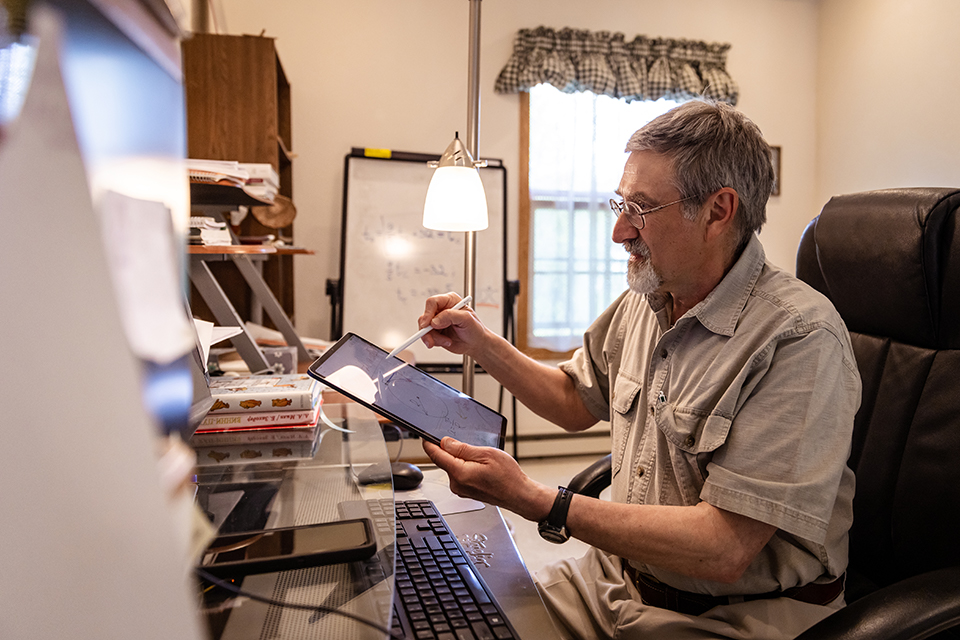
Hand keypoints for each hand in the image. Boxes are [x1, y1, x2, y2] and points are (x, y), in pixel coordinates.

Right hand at [417, 292, 486, 354]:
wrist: (476, 343)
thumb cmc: (475, 329)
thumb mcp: (467, 319)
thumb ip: (450, 316)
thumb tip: (434, 321)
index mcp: (449, 301)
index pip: (433, 302)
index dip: (428, 313)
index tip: (427, 324)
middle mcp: (441, 309)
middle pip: (425, 316)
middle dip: (427, 330)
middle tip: (432, 340)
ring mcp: (437, 321)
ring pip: (424, 328)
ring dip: (433, 338)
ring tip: (447, 341)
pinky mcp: (435, 332)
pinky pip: (427, 336)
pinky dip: (435, 342)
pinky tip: (446, 342)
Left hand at [422, 437, 553, 521]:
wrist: (520, 495)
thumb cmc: (508, 477)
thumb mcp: (487, 454)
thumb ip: (463, 449)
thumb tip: (446, 443)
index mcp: (460, 473)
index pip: (436, 456)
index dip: (429, 443)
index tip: (424, 436)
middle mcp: (456, 484)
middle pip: (444, 460)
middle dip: (450, 449)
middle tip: (467, 443)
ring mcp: (460, 489)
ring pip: (452, 467)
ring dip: (460, 458)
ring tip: (480, 458)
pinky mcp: (465, 491)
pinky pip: (459, 474)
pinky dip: (465, 466)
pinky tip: (480, 466)